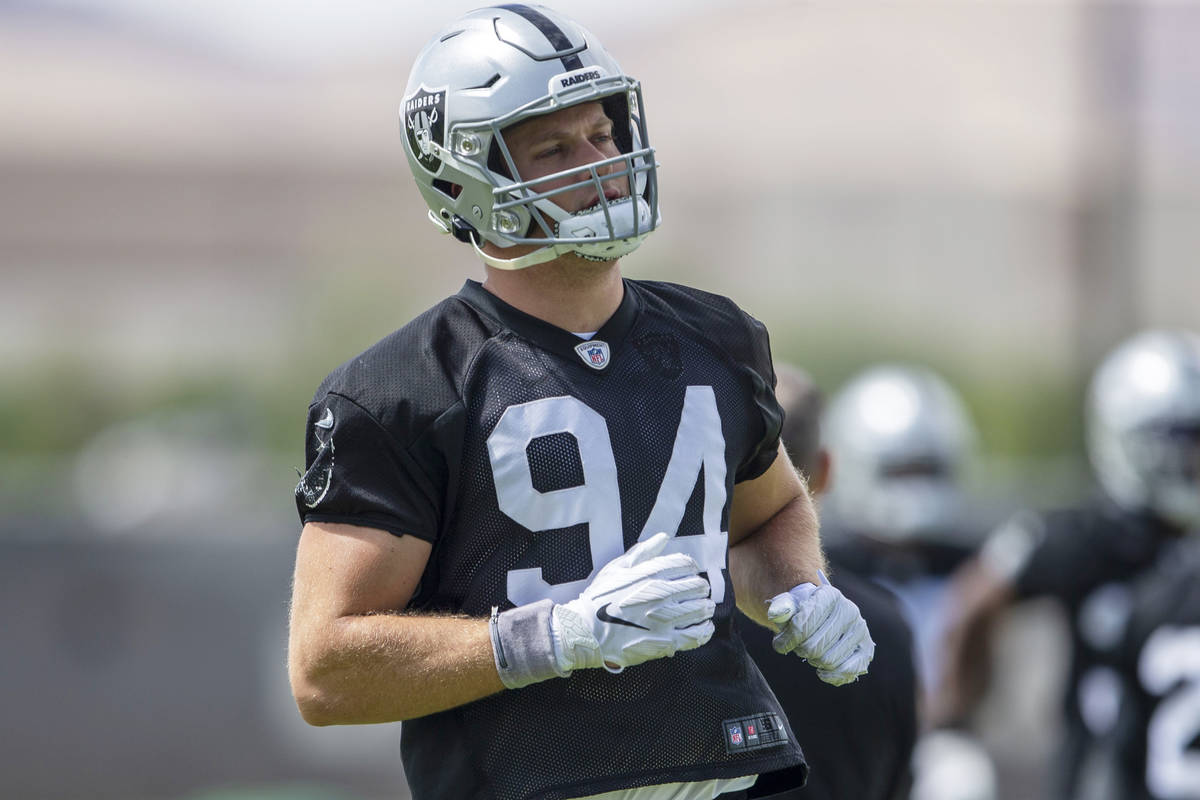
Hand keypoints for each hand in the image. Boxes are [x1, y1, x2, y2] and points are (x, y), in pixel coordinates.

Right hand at [552, 532, 715, 672]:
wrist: (586, 631)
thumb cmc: (600, 597)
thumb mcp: (617, 567)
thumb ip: (644, 551)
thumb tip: (664, 537)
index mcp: (650, 572)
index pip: (686, 563)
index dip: (691, 567)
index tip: (689, 572)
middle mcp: (661, 593)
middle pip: (698, 585)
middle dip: (700, 587)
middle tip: (698, 591)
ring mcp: (665, 618)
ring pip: (701, 609)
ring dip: (705, 606)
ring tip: (703, 608)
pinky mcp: (666, 641)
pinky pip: (696, 635)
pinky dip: (705, 630)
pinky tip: (704, 627)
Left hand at [766, 571, 873, 685]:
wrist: (824, 613)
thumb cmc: (803, 611)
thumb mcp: (789, 605)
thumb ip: (781, 608)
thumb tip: (776, 615)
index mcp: (829, 595)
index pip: (801, 627)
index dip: (786, 640)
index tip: (779, 643)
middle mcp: (849, 610)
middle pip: (813, 647)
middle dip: (800, 650)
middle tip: (798, 646)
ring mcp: (860, 630)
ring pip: (828, 661)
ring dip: (813, 661)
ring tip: (811, 651)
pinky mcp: (866, 649)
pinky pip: (848, 671)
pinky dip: (831, 675)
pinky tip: (821, 670)